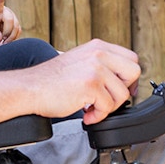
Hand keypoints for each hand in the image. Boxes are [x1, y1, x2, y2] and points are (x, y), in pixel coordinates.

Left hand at [0, 0, 20, 42]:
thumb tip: (0, 39)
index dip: (0, 0)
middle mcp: (7, 11)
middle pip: (11, 21)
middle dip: (7, 33)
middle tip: (1, 41)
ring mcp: (13, 17)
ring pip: (17, 27)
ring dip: (12, 37)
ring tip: (4, 42)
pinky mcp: (16, 23)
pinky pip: (18, 31)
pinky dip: (14, 37)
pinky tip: (7, 41)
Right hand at [22, 41, 140, 124]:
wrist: (30, 88)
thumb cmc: (51, 80)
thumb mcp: (81, 61)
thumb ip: (101, 65)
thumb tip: (122, 81)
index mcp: (98, 47)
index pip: (131, 58)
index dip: (129, 77)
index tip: (121, 89)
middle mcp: (99, 53)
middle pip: (134, 71)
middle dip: (124, 90)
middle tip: (109, 99)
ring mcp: (96, 68)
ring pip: (122, 94)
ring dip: (108, 107)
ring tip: (91, 108)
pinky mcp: (90, 84)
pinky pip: (108, 106)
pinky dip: (98, 116)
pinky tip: (85, 114)